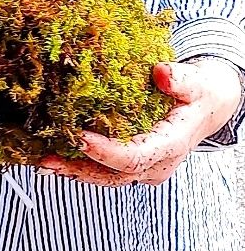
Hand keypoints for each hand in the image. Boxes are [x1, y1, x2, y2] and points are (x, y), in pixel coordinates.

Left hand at [40, 59, 241, 187]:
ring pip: (106, 177)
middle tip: (45, 158)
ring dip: (73, 171)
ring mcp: (145, 168)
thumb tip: (162, 73)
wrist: (208, 107)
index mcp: (171, 145)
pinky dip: (80, 165)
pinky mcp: (134, 164)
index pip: (134, 157)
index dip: (105, 151)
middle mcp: (157, 164)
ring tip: (42, 162)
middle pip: (114, 174)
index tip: (78, 137)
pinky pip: (105, 170)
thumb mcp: (198, 81)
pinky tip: (56, 158)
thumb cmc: (201, 93)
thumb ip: (181, 79)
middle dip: (79, 167)